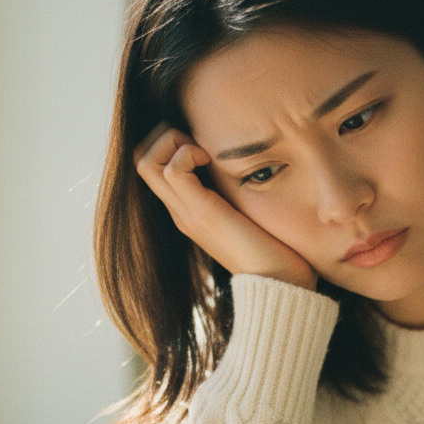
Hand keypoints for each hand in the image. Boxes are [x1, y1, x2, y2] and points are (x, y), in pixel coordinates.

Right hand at [134, 124, 316, 289]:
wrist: (282, 287)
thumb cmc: (277, 253)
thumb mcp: (252, 217)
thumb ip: (242, 199)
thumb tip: (254, 173)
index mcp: (190, 212)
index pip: (153, 167)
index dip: (171, 143)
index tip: (207, 147)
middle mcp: (181, 212)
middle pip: (142, 161)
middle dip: (166, 136)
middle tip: (202, 145)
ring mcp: (188, 214)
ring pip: (147, 162)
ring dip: (175, 142)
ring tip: (206, 154)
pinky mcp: (204, 213)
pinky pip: (173, 170)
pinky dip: (188, 154)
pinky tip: (213, 162)